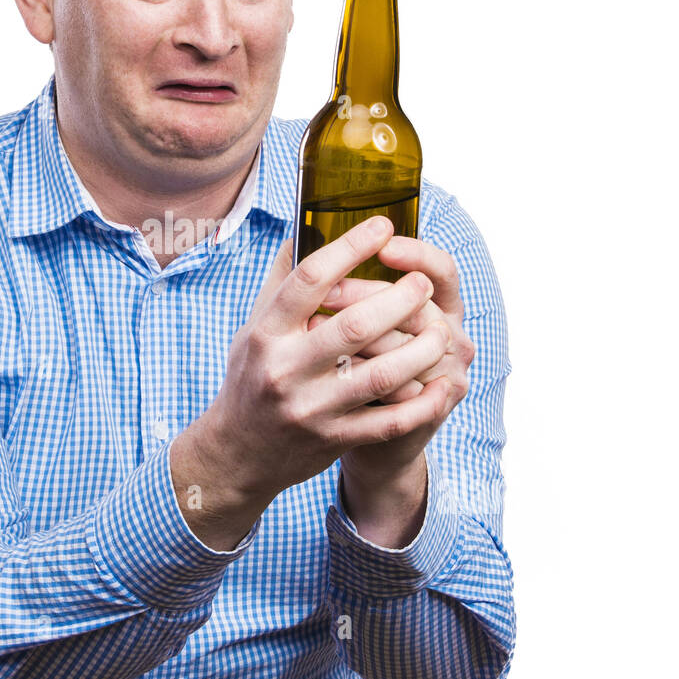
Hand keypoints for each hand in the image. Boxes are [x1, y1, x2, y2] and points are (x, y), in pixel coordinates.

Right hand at [198, 216, 461, 505]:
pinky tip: (441, 383)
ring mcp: (311, 408)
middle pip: (355, 325)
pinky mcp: (333, 440)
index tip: (382, 226)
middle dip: (400, 299)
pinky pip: (389, 422)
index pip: (310, 280)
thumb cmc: (251, 377)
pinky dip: (422, 403)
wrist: (236, 452)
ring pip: (381, 375)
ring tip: (441, 330)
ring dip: (421, 349)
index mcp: (267, 333)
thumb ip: (281, 282)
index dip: (350, 248)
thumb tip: (305, 226)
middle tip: (422, 284)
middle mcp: (286, 369)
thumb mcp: (253, 327)